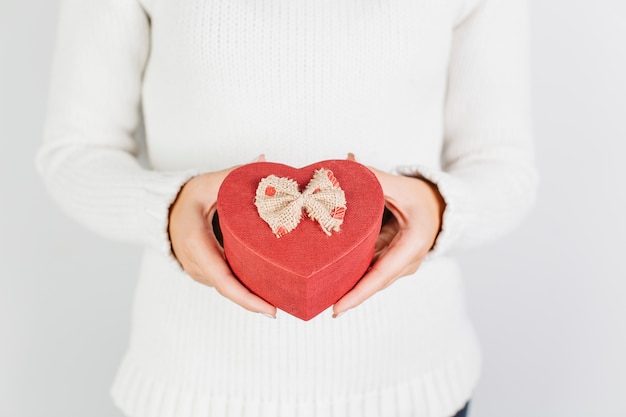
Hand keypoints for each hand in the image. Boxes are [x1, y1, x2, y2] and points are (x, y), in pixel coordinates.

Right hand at [168, 155, 276, 317]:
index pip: (224, 280)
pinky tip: (268, 286)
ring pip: (229, 288)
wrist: (160, 211)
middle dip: (258, 302)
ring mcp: (198, 272)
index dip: (247, 298)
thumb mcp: (207, 183)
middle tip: (289, 304)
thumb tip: (263, 160)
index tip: (270, 310)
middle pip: (230, 290)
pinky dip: (245, 286)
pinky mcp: (204, 272)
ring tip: (283, 298)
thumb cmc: (184, 197)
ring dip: (253, 296)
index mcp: (196, 244)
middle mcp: (196, 264)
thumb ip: (234, 174)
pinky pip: (227, 282)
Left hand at [332, 154, 444, 316]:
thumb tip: (346, 165)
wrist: (440, 206)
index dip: (358, 293)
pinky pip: (368, 271)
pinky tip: (327, 276)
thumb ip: (374, 178)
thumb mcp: (400, 186)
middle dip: (345, 295)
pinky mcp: (390, 262)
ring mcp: (399, 265)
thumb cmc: (422, 197)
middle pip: (372, 283)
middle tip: (314, 300)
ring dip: (345, 286)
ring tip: (316, 294)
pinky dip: (350, 273)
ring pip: (369, 280)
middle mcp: (407, 262)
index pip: (381, 275)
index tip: (336, 309)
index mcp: (412, 245)